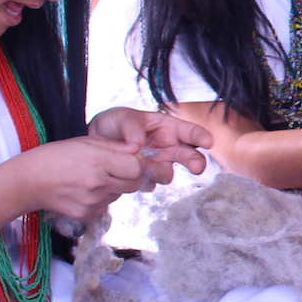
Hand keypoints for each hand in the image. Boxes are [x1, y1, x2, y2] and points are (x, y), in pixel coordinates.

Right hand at [15, 137, 153, 220]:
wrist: (28, 182)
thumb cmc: (54, 157)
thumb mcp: (84, 142)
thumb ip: (114, 146)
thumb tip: (138, 148)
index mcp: (96, 161)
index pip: (137, 166)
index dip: (138, 162)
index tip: (131, 158)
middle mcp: (97, 183)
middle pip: (134, 183)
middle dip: (130, 174)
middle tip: (115, 167)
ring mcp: (92, 202)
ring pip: (121, 194)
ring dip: (116, 185)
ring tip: (95, 177)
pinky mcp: (87, 215)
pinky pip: (107, 205)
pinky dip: (103, 197)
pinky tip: (87, 189)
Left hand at [86, 107, 211, 186]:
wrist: (94, 142)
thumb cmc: (112, 124)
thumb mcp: (120, 117)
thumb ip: (131, 127)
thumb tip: (139, 144)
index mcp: (167, 127)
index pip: (189, 131)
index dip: (201, 136)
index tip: (208, 142)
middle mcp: (168, 147)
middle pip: (190, 157)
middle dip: (196, 162)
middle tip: (197, 168)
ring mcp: (158, 163)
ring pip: (169, 174)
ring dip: (159, 173)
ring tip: (143, 168)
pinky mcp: (146, 177)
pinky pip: (150, 184)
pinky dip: (143, 181)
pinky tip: (131, 174)